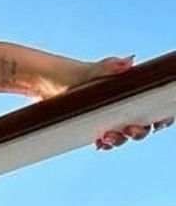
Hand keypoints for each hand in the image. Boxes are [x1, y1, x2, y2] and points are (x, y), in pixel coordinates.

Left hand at [59, 56, 174, 150]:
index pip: (153, 105)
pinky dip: (106, 143)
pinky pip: (106, 140)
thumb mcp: (88, 71)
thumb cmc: (69, 73)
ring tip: (107, 138)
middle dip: (139, 131)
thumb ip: (108, 67)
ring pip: (124, 134)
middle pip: (142, 124)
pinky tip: (99, 144)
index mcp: (128, 90)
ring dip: (120, 139)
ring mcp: (108, 117)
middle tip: (129, 130)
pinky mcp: (94, 126)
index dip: (161, 116)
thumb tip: (130, 61)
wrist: (44, 82)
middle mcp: (121, 104)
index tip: (158, 122)